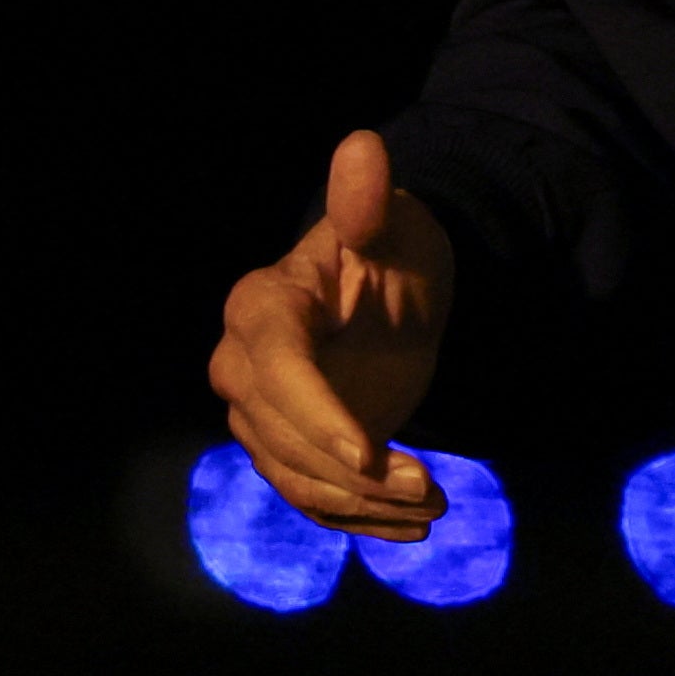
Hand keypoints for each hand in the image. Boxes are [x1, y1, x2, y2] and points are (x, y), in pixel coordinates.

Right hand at [208, 128, 458, 539]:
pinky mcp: (286, 449)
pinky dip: (358, 521)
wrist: (391, 295)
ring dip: (359, 505)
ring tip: (431, 504)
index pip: (276, 369)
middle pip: (278, 436)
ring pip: (292, 477)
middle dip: (349, 472)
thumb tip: (363, 147)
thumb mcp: (392, 226)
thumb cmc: (391, 251)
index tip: (368, 452)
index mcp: (263, 307)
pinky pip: (309, 496)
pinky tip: (411, 528)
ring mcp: (259, 414)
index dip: (315, 414)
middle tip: (426, 484)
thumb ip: (369, 203)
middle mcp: (243, 365)